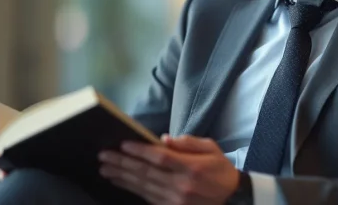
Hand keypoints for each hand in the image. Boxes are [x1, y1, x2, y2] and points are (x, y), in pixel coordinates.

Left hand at [98, 135, 238, 204]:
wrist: (233, 199)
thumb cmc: (220, 170)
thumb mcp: (211, 148)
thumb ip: (188, 143)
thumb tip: (163, 139)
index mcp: (192, 168)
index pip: (160, 158)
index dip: (140, 151)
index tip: (123, 144)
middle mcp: (182, 185)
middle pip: (146, 173)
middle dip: (122, 163)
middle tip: (104, 155)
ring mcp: (176, 200)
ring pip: (143, 187)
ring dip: (122, 177)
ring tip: (105, 169)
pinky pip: (147, 197)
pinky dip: (132, 189)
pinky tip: (120, 181)